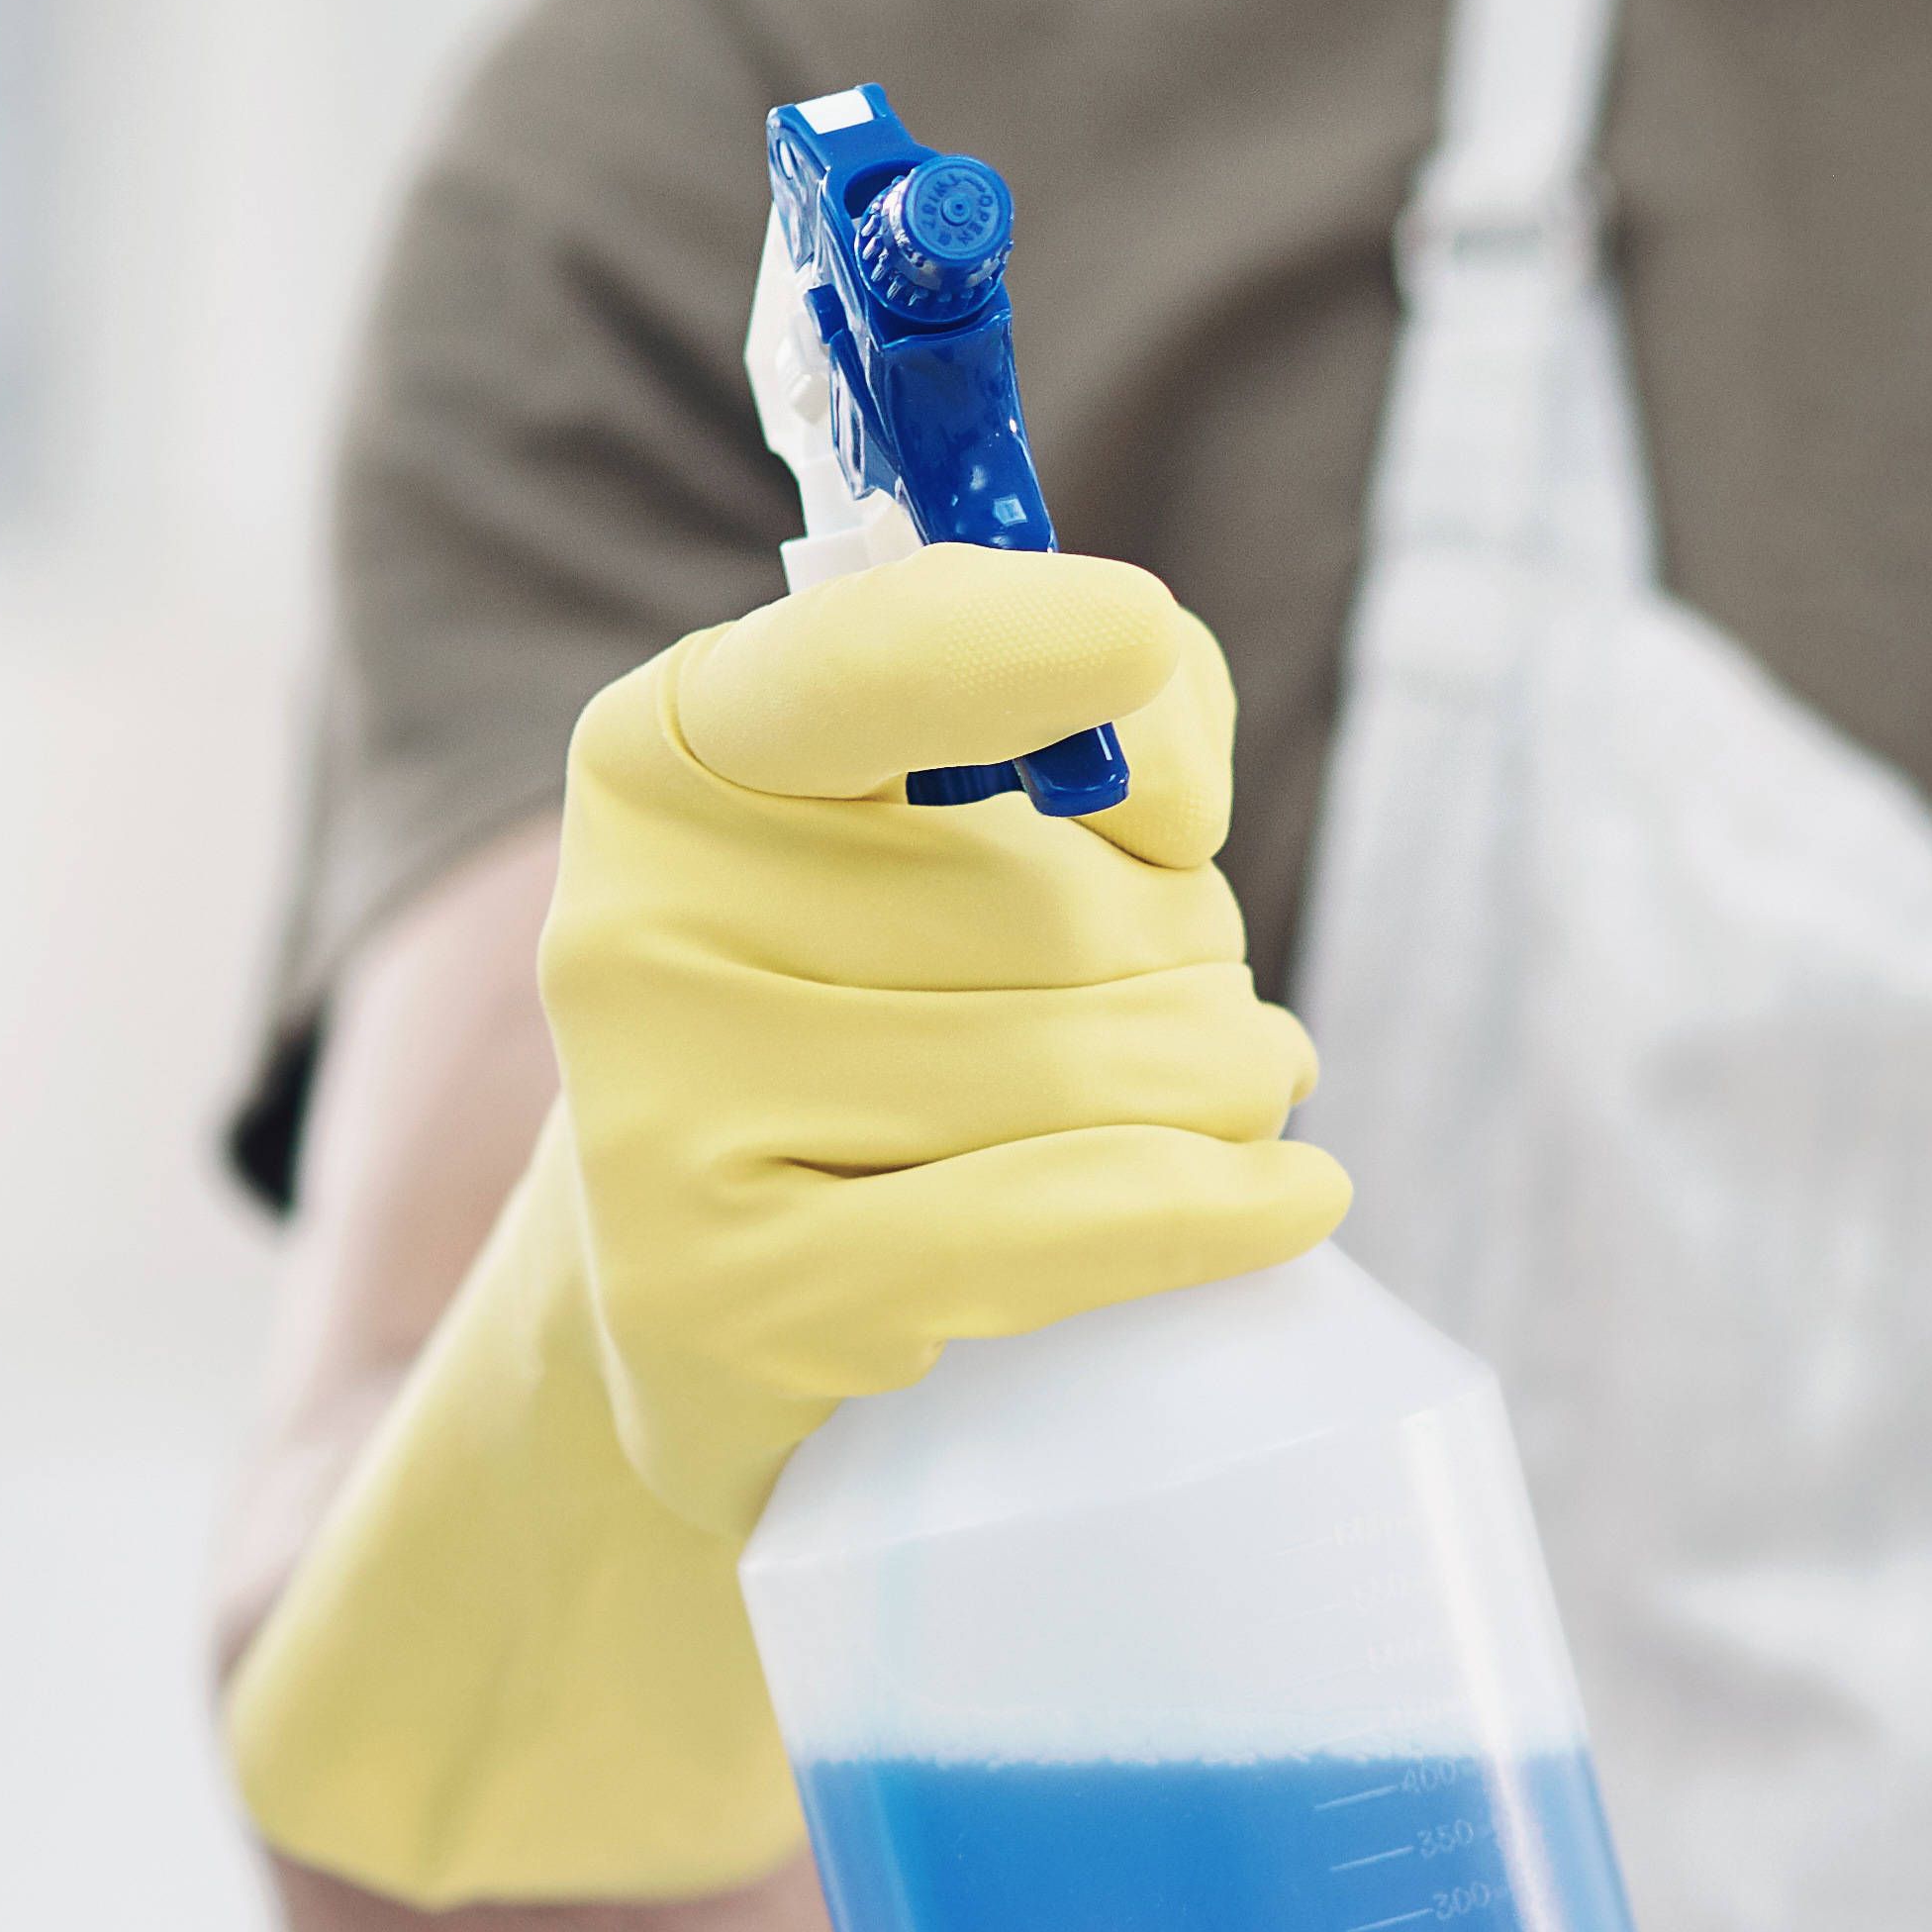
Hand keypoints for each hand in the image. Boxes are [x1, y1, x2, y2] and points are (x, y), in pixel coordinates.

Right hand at [538, 543, 1342, 1535]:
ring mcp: (666, 1123)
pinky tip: (1295, 1195)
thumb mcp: (928, 818)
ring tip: (1221, 1093)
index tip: (1133, 632)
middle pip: (1060, 904)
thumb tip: (1171, 806)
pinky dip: (1215, 1207)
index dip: (1016, 635)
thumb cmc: (869, 1005)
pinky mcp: (734, 1300)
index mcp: (673, 752)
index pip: (860, 662)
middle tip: (1190, 1001)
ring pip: (1092, 1068)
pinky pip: (1055, 1226)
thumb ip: (1073, 717)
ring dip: (1224, 1080)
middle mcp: (636, 922)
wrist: (703, 1291)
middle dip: (1193, 950)